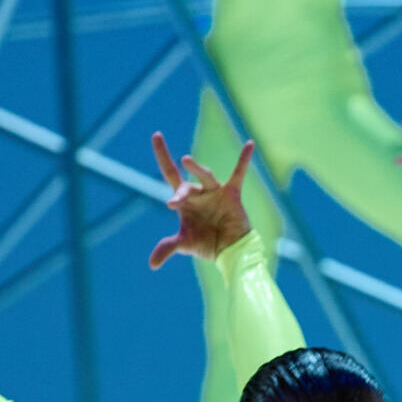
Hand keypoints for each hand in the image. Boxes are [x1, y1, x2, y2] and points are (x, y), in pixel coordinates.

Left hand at [147, 133, 254, 269]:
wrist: (230, 251)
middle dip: (181, 192)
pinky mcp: (232, 194)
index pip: (171, 173)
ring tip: (186, 160)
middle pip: (185, 185)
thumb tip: (151, 264)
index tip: (157, 136)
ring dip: (197, 169)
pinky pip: (238, 174)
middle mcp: (198, 192)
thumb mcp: (185, 244)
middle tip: (176, 201)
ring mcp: (215, 191)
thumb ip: (168, 248)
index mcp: (185, 199)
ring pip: (205, 177)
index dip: (163, 156)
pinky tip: (249, 144)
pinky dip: (244, 160)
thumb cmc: (207, 244)